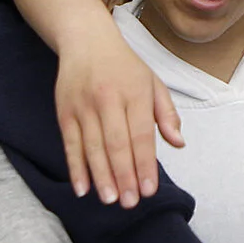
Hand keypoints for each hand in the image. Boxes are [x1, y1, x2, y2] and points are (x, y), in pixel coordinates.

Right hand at [57, 22, 183, 205]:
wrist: (86, 40)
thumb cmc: (124, 66)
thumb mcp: (153, 83)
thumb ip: (167, 114)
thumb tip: (178, 143)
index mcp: (135, 93)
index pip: (142, 134)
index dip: (145, 164)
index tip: (149, 189)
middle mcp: (108, 99)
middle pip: (116, 144)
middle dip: (124, 176)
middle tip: (130, 202)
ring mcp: (84, 106)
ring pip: (93, 147)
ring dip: (101, 176)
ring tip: (110, 199)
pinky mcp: (65, 111)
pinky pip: (70, 144)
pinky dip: (75, 167)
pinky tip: (82, 188)